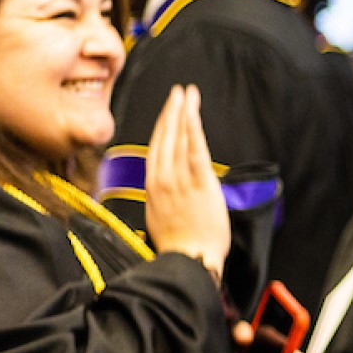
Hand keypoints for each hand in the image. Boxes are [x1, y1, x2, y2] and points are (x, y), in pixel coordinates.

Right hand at [143, 86, 229, 281]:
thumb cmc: (179, 245)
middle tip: (178, 92)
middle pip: (165, 138)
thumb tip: (167, 187)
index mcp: (153, 187)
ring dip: (182, 113)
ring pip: (179, 140)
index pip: (156, 149)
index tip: (167, 111)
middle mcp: (162, 180)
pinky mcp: (199, 184)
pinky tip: (193, 113)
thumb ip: (163, 196)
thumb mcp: (160, 216)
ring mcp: (180, 181)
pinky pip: (195, 152)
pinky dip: (193, 130)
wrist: (189, 260)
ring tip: (187, 94)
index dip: (161, 127)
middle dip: (170, 112)